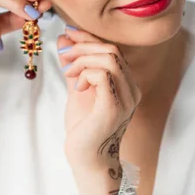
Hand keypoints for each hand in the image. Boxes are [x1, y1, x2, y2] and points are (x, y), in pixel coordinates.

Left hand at [58, 27, 141, 180]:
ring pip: (109, 59)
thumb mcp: (77, 90)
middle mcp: (131, 90)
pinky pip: (103, 76)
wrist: (86, 160)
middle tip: (63, 56)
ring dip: (82, 59)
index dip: (89, 37)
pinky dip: (86, 73)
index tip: (68, 33)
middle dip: (83, 46)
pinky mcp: (113, 108)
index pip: (112, 49)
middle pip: (112, 50)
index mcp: (126, 84)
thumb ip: (74, 66)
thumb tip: (65, 39)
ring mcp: (126, 99)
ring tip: (68, 72)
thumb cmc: (84, 129)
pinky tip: (77, 86)